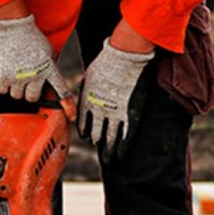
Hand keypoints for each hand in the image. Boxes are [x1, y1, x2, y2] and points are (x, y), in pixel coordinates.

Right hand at [0, 14, 75, 116]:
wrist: (12, 27)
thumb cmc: (30, 36)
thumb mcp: (47, 51)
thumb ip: (49, 67)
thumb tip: (48, 80)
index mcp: (49, 68)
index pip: (62, 91)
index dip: (68, 106)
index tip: (70, 117)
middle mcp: (35, 75)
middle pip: (32, 98)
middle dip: (30, 93)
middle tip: (27, 84)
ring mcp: (19, 77)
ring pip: (17, 96)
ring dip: (16, 89)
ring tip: (16, 76)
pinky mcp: (5, 77)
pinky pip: (4, 90)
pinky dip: (4, 85)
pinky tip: (7, 73)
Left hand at [78, 38, 153, 159]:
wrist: (124, 56)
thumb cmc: (107, 62)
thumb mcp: (89, 76)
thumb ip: (86, 90)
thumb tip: (83, 94)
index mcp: (87, 102)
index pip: (83, 124)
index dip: (86, 133)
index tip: (89, 138)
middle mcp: (98, 111)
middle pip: (96, 134)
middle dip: (98, 143)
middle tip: (101, 151)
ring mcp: (114, 113)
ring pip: (109, 138)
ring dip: (109, 150)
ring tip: (110, 159)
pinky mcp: (130, 113)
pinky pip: (124, 135)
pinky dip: (122, 146)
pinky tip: (120, 154)